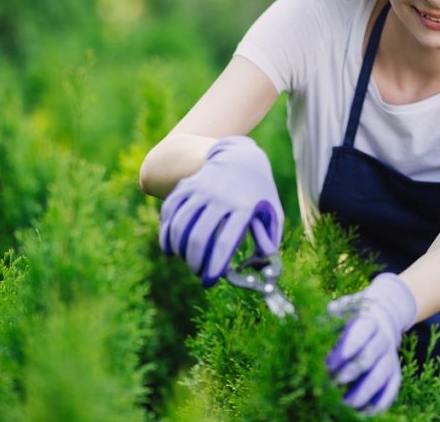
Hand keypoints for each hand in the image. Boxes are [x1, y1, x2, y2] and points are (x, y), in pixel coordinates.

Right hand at [159, 135, 282, 286]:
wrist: (241, 156)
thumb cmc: (259, 193)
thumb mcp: (272, 212)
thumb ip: (270, 240)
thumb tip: (263, 270)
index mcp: (244, 206)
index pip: (226, 241)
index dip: (215, 265)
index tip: (209, 281)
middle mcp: (221, 196)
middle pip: (200, 236)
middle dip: (195, 262)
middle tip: (198, 273)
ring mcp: (201, 188)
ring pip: (181, 224)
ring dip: (179, 249)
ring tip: (186, 261)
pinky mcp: (187, 185)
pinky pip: (170, 210)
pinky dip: (166, 232)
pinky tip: (170, 248)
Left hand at [326, 273, 417, 414]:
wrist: (385, 312)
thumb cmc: (355, 314)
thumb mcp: (345, 308)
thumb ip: (332, 314)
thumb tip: (315, 321)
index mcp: (369, 321)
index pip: (362, 332)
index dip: (348, 347)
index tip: (330, 362)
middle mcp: (383, 339)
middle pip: (370, 357)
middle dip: (350, 372)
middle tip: (332, 382)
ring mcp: (390, 356)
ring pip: (381, 376)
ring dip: (364, 392)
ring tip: (345, 404)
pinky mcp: (395, 371)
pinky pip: (392, 388)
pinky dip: (381, 402)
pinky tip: (365, 412)